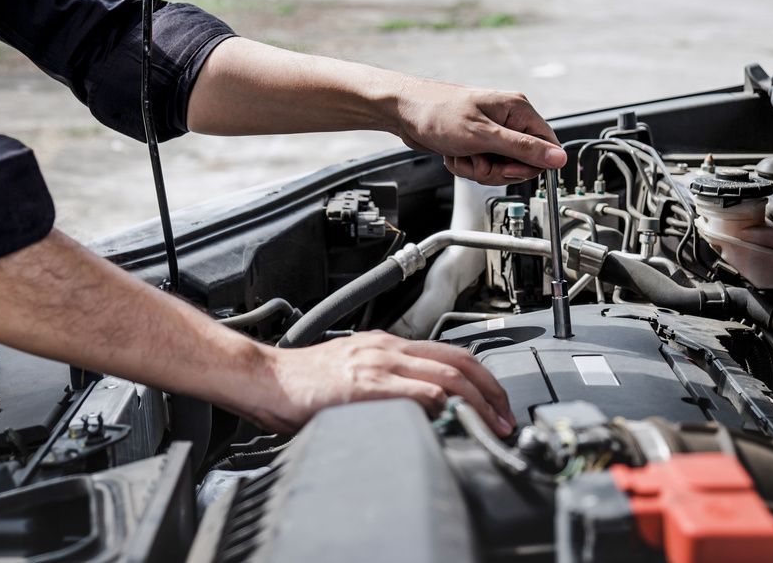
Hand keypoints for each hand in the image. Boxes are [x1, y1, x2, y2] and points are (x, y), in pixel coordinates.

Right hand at [247, 331, 515, 435]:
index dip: (482, 379)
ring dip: (476, 403)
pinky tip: (451, 420)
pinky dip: (440, 405)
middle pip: (459, 362)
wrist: (267, 378)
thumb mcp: (354, 372)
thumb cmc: (303, 381)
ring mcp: (377, 365)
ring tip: (490, 425)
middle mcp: (388, 349)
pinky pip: (414, 392)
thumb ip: (388, 383)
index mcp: (388, 345)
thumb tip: (422, 406)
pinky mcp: (363, 387)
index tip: (495, 403)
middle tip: (505, 418)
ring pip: (445, 376)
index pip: (451, 354)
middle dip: (491, 392)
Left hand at [394, 78, 566, 184]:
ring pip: (500, 168)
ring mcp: (492, 133)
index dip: (530, 165)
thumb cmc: (438, 113)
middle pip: (522, 162)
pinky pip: (482, 167)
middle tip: (479, 160)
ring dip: (478, 169)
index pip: (546, 146)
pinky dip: (466, 167)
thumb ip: (523, 148)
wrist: (404, 112)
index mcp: (518, 110)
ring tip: (462, 155)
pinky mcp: (477, 143)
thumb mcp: (484, 136)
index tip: (508, 169)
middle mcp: (508, 120)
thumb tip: (558, 158)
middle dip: (497, 170)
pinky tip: (454, 155)